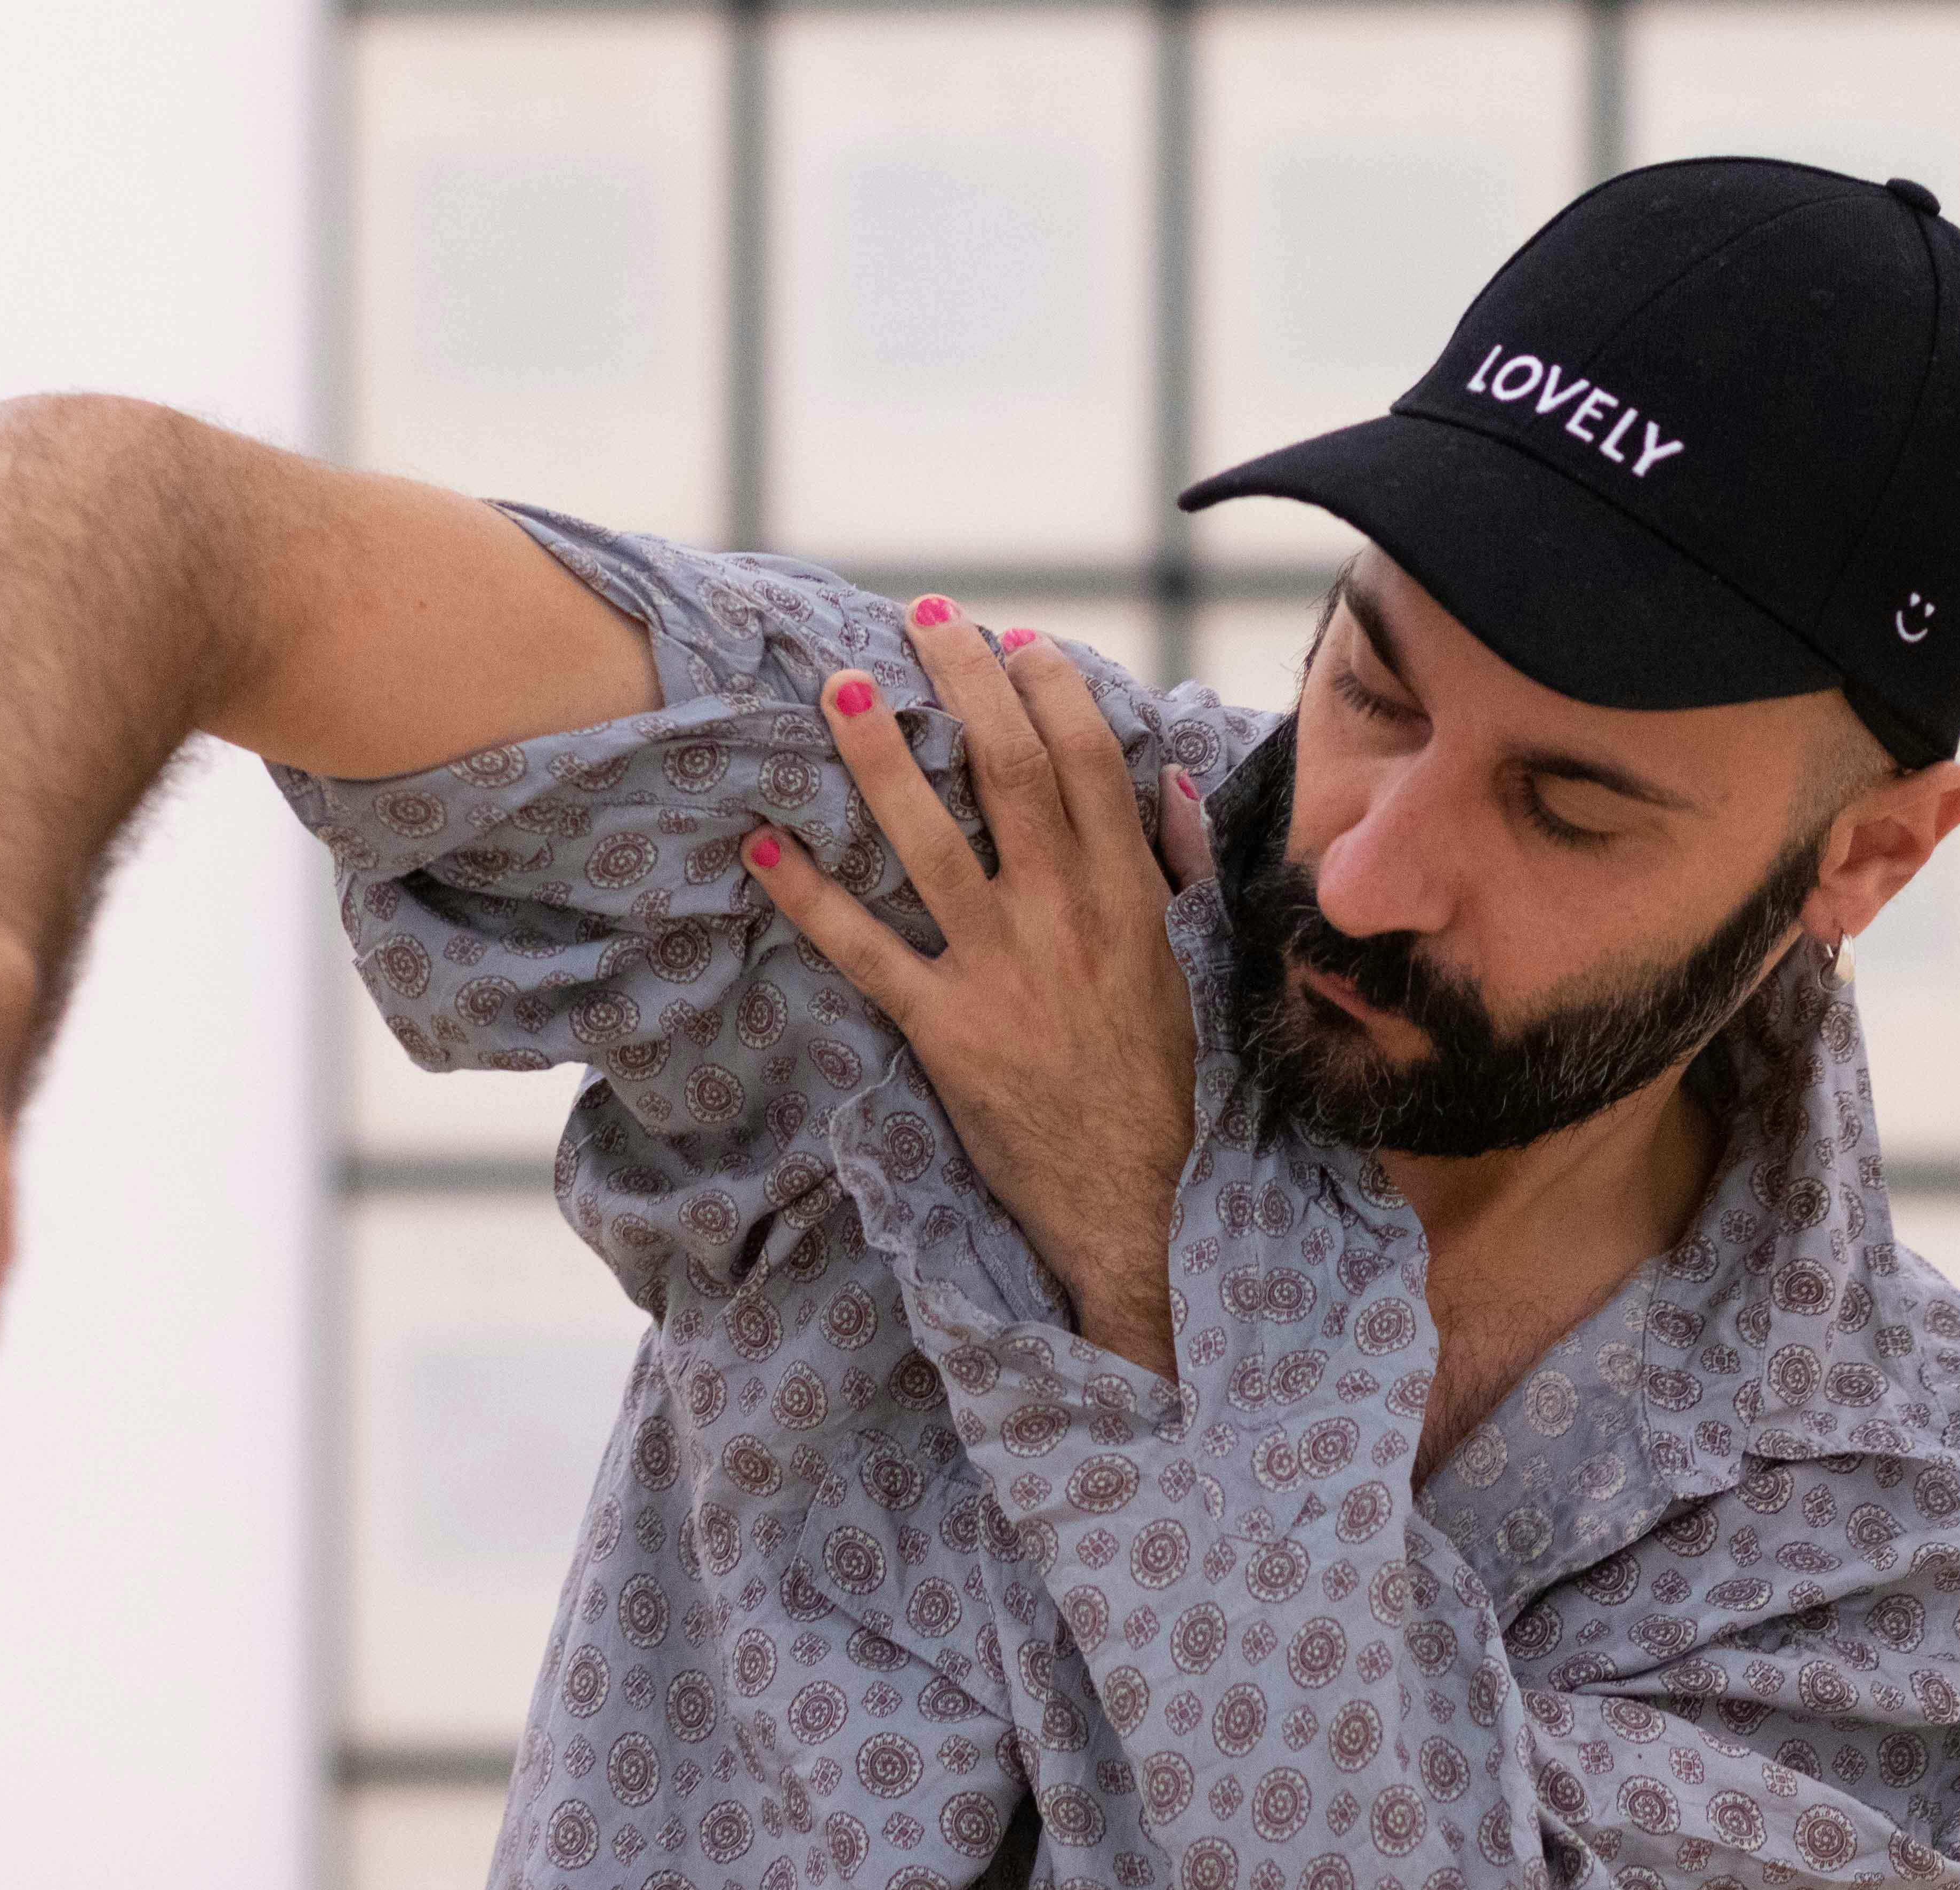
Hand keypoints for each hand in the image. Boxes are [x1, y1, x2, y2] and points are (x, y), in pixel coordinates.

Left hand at [739, 601, 1213, 1380]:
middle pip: (1007, 771)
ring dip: (879, 759)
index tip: (1016, 638)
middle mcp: (1064, 917)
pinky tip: (762, 847)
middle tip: (923, 620)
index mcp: (1131, 895)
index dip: (1049, 687)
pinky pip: (867, 952)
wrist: (1138, 1199)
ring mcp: (1000, 970)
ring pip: (928, 842)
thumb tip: (1170, 776)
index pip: (1087, 760)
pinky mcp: (944, 1030)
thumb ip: (1184, 865)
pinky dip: (811, 898)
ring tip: (840, 690)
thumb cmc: (1167, 1081)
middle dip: (964, 684)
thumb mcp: (1197, 964)